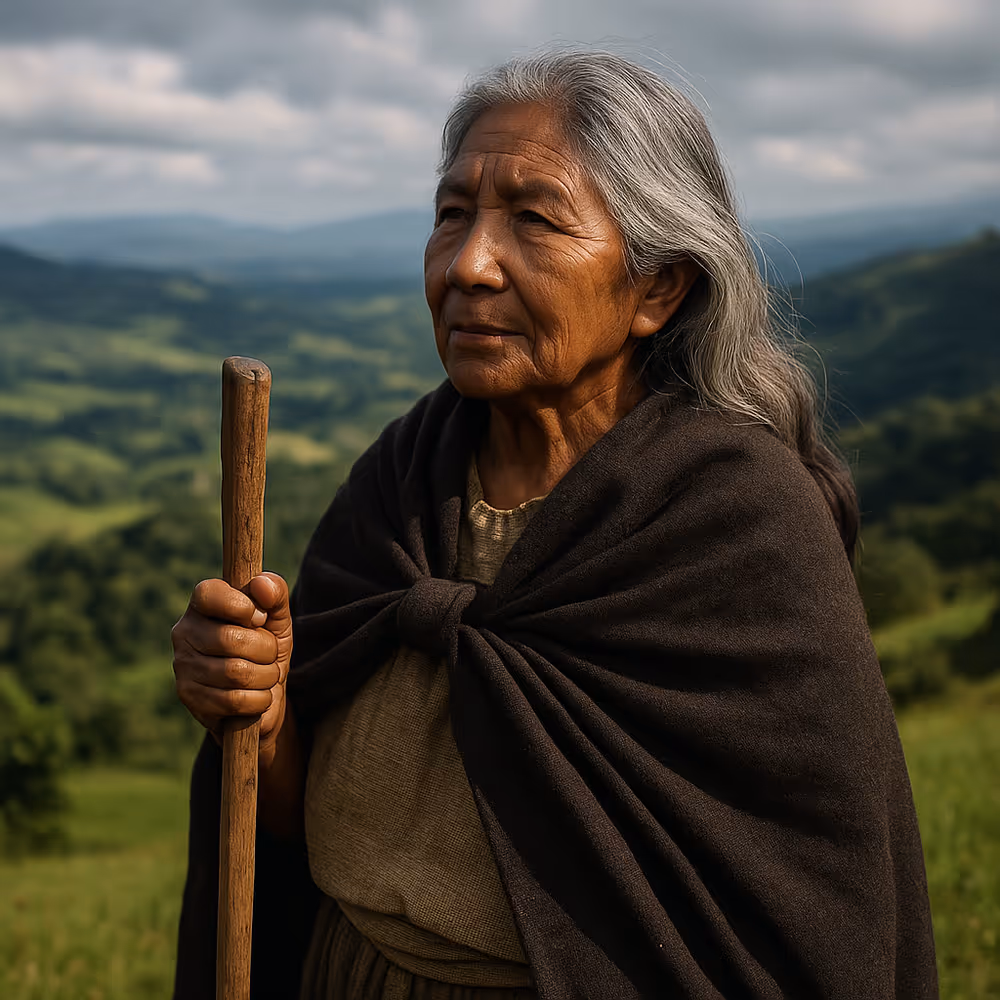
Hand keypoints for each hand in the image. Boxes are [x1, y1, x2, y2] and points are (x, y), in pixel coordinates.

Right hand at [171, 572, 292, 763]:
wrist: (262, 698)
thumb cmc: (265, 650)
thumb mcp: (278, 619)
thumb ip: (275, 593)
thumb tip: (261, 583)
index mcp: (202, 605)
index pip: (208, 593)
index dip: (242, 606)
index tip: (260, 619)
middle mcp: (184, 632)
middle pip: (231, 638)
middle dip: (266, 650)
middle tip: (269, 655)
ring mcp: (183, 665)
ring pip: (236, 672)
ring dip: (266, 677)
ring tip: (264, 676)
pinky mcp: (189, 696)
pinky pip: (234, 699)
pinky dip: (258, 700)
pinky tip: (257, 696)